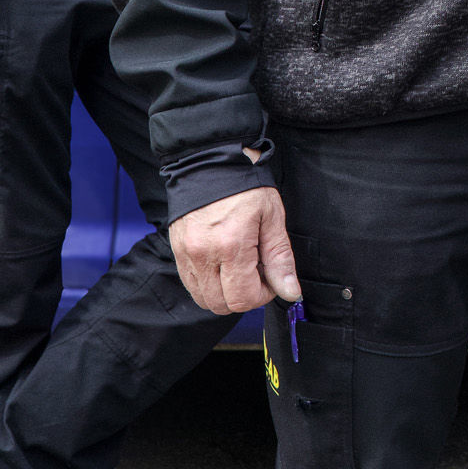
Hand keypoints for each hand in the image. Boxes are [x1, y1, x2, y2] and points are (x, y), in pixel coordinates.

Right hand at [170, 183, 300, 314]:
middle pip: (223, 305)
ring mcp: (185, 255)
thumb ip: (280, 258)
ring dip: (225, 293)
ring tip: (239, 266)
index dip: (262, 295)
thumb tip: (290, 292)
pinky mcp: (177, 252)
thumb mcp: (272, 217)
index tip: (270, 278)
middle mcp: (203, 255)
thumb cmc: (246, 186)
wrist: (211, 163)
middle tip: (256, 271)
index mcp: (230, 246)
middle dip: (245, 296)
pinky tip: (223, 264)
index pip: (243, 299)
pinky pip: (191, 285)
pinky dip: (209, 284)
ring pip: (205, 299)